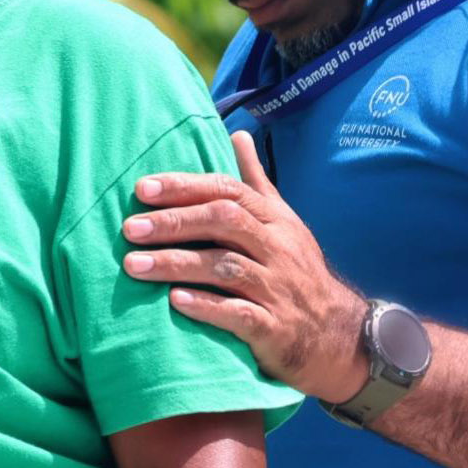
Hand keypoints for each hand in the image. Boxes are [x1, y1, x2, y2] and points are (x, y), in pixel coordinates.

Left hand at [121, 130, 370, 401]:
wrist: (338, 333)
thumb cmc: (297, 270)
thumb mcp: (282, 222)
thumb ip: (255, 181)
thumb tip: (238, 134)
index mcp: (273, 219)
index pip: (227, 192)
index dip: (185, 187)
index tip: (142, 189)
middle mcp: (277, 247)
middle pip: (223, 222)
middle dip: (174, 222)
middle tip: (129, 228)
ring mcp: (277, 287)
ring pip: (224, 267)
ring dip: (176, 264)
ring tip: (133, 265)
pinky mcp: (275, 327)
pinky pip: (239, 313)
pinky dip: (207, 306)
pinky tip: (175, 302)